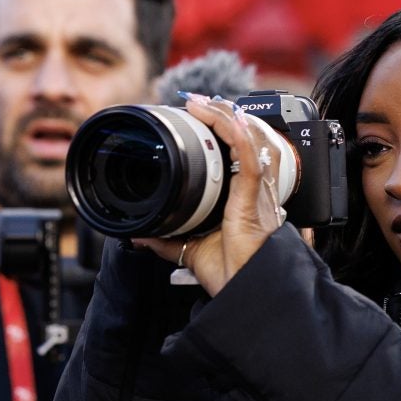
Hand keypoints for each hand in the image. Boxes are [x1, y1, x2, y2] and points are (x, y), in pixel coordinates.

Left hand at [136, 96, 285, 296]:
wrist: (244, 297)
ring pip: (254, 143)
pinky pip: (250, 159)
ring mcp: (260, 196)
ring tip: (206, 103)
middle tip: (201, 103)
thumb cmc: (232, 278)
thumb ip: (168, 241)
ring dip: (229, 118)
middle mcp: (259, 195)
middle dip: (229, 118)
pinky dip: (237, 134)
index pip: (245, 157)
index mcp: (249, 203)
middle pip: (253, 142)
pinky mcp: (255, 201)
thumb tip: (139, 236)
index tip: (203, 119)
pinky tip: (225, 118)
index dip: (230, 133)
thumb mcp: (191, 253)